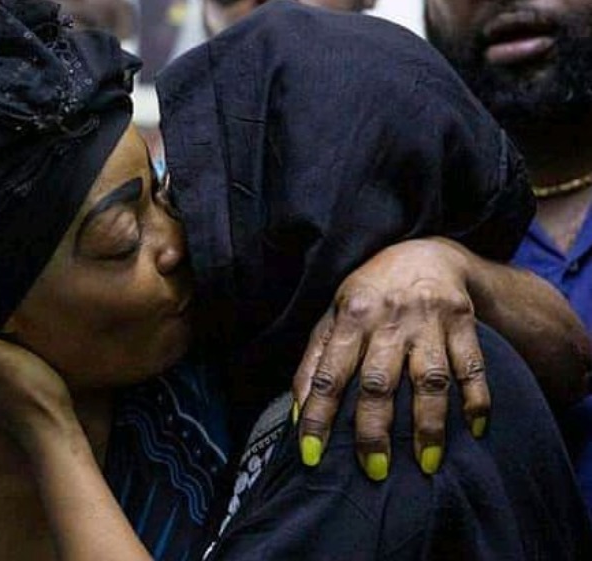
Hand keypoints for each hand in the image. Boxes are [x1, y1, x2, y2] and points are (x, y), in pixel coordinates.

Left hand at [292, 238, 488, 479]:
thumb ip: (314, 361)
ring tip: (427, 463)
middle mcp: (388, 319)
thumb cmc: (369, 294)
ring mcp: (429, 320)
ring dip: (428, 425)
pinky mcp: (463, 322)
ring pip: (429, 379)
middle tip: (374, 471)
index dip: (317, 416)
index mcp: (350, 316)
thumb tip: (296, 413)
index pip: (327, 374)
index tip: (312, 455)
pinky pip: (472, 366)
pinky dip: (476, 399)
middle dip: (374, 430)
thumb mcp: (333, 316)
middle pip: (379, 382)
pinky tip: (473, 429)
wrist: (424, 254)